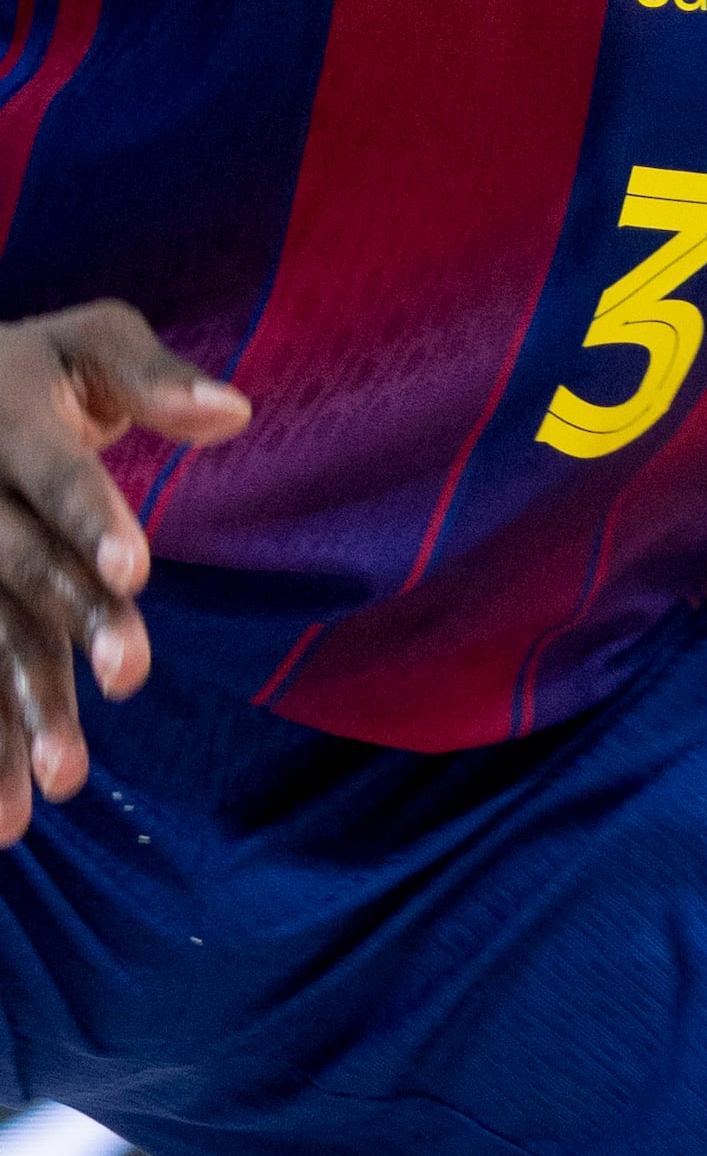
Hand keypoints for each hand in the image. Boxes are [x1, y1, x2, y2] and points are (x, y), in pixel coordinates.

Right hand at [0, 304, 243, 839]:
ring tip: (56, 790)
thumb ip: (151, 374)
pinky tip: (2, 814)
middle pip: (18, 569)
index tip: (136, 570)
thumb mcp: (84, 341)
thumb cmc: (27, 368)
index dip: (92, 519)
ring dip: (12, 715)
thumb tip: (236, 412)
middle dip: (71, 624)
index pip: (55, 477)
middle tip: (132, 679)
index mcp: (8, 422)